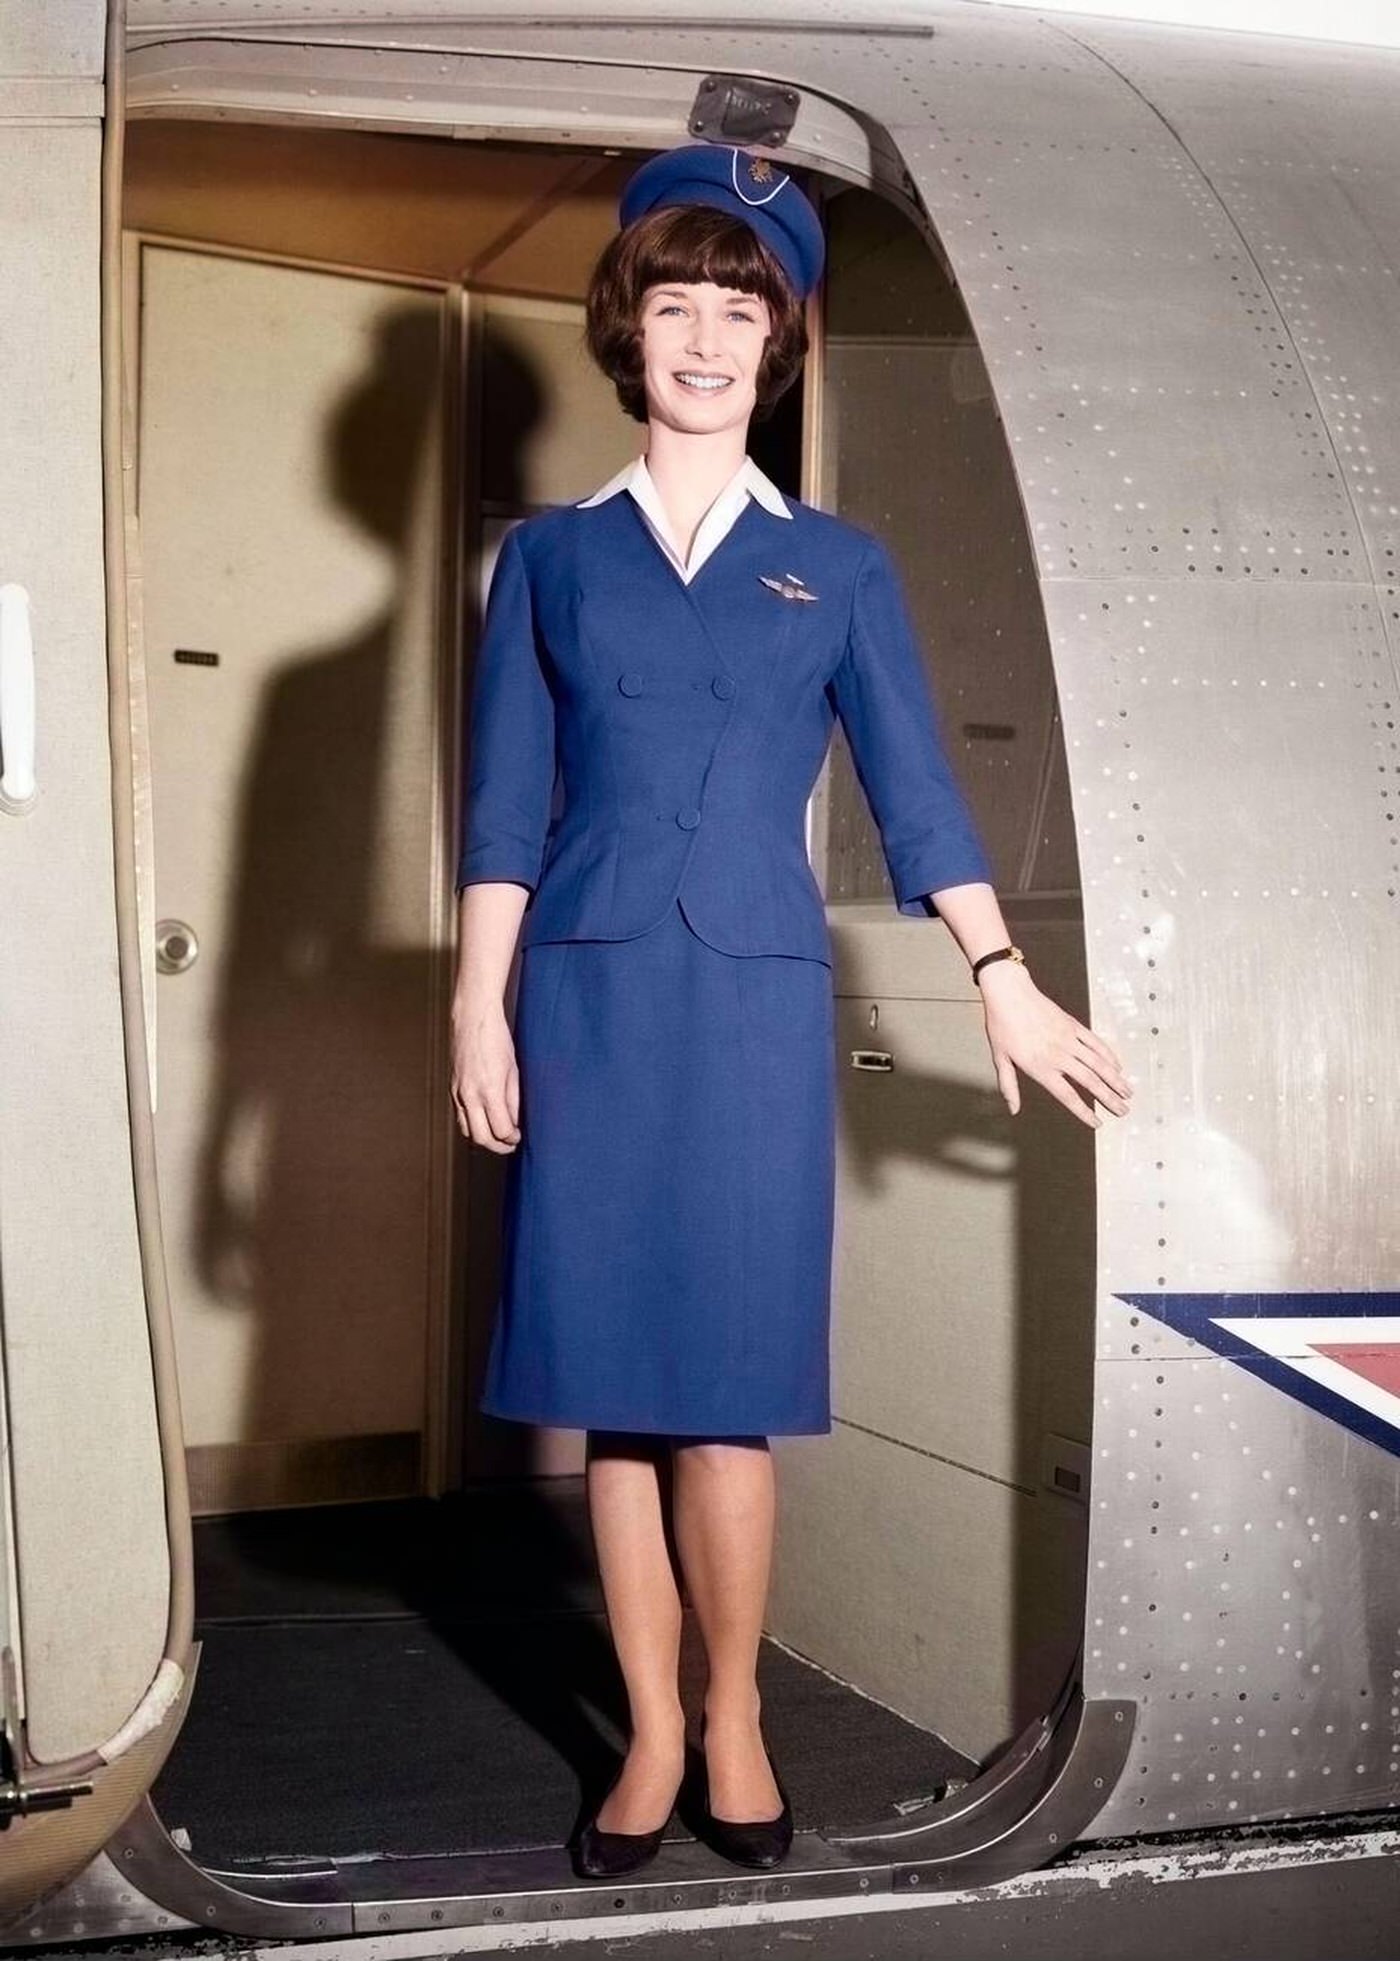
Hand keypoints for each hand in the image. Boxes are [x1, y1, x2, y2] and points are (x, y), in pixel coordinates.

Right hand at [450, 997, 522, 1151]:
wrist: (473, 1018)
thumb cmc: (497, 1039)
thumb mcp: (514, 1071)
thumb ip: (513, 1100)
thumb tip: (515, 1123)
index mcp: (489, 1090)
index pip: (500, 1130)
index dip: (512, 1139)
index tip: (519, 1137)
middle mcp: (469, 1095)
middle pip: (481, 1137)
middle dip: (497, 1146)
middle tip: (510, 1143)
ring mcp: (457, 1092)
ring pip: (467, 1131)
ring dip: (483, 1138)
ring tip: (498, 1135)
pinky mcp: (452, 1088)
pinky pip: (460, 1116)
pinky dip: (472, 1125)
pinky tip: (485, 1120)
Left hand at [977, 964, 1131, 1129]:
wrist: (1009, 993)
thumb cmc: (1002, 1025)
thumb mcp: (999, 1058)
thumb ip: (1009, 1086)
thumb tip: (1013, 1109)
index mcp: (1040, 1067)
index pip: (1068, 1096)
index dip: (1084, 1112)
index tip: (1097, 1122)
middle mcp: (1058, 1055)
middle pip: (1090, 1082)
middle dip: (1109, 1098)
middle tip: (1123, 1111)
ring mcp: (1068, 1039)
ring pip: (1098, 1063)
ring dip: (1115, 1079)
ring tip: (1128, 1092)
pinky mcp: (1073, 1025)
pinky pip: (1096, 1043)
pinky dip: (1109, 1055)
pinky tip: (1117, 1066)